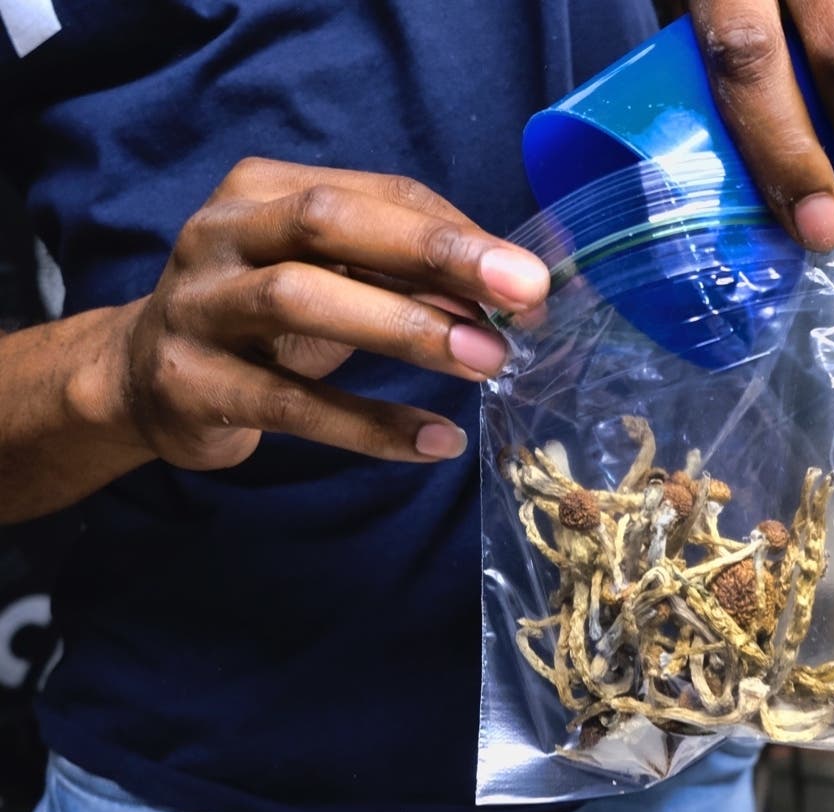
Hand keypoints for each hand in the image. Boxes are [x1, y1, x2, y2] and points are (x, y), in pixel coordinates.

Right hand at [121, 158, 548, 469]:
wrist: (144, 377)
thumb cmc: (260, 318)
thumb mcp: (328, 277)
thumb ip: (401, 275)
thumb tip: (504, 298)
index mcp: (265, 190)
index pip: (379, 192)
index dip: (459, 233)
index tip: (530, 279)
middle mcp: (222, 233)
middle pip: (331, 222)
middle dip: (435, 254)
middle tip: (522, 294)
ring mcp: (197, 305)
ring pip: (300, 299)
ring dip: (405, 329)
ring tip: (486, 362)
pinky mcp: (190, 382)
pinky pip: (290, 403)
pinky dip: (368, 424)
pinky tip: (435, 440)